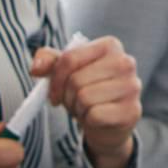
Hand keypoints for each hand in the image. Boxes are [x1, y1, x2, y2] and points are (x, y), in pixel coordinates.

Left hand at [35, 37, 141, 167]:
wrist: (108, 122)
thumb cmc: (87, 90)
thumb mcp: (67, 72)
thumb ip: (49, 62)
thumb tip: (36, 67)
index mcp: (110, 45)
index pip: (69, 58)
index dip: (54, 78)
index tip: (53, 92)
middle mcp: (126, 62)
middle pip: (76, 80)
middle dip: (67, 96)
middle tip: (73, 101)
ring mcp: (132, 87)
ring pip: (84, 98)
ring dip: (77, 108)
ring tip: (85, 108)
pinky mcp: (131, 111)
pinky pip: (95, 115)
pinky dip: (88, 120)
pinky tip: (96, 118)